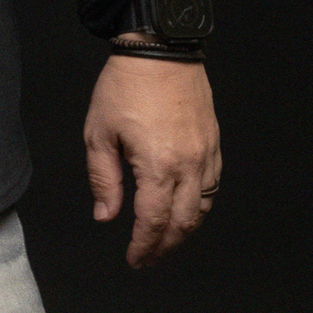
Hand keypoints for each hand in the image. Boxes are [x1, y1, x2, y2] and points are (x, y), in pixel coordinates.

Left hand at [84, 51, 219, 266]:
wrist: (161, 51)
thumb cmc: (125, 87)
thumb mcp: (99, 133)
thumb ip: (103, 179)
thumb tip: (106, 216)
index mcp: (158, 166)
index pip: (153, 221)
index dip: (144, 246)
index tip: (134, 260)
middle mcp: (189, 166)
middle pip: (182, 223)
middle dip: (165, 246)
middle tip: (148, 259)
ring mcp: (206, 156)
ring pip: (201, 209)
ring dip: (184, 230)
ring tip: (164, 240)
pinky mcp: (213, 145)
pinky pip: (211, 187)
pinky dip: (199, 207)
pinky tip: (184, 210)